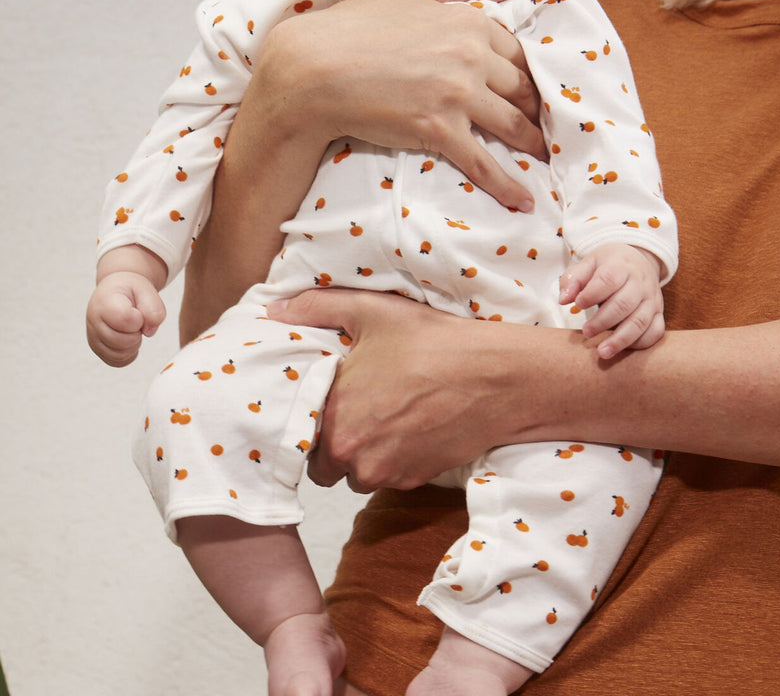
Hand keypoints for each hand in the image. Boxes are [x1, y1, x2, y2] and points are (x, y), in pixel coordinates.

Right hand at [86, 271, 166, 366]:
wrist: (115, 291)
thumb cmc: (129, 291)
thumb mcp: (146, 290)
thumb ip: (154, 308)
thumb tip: (149, 331)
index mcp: (105, 301)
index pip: (125, 320)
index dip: (139, 318)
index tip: (137, 310)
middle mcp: (94, 320)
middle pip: (123, 341)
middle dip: (137, 332)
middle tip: (136, 320)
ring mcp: (93, 337)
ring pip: (119, 355)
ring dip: (134, 344)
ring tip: (132, 328)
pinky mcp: (97, 349)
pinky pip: (117, 361)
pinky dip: (128, 353)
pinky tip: (129, 338)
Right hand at [256, 0, 546, 211]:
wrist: (314, 69)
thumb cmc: (355, 25)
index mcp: (469, 21)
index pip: (517, 52)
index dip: (530, 74)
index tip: (538, 91)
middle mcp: (471, 57)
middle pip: (522, 89)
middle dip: (538, 110)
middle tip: (550, 126)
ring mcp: (457, 96)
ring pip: (511, 125)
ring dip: (532, 144)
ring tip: (546, 157)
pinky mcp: (439, 130)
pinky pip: (483, 162)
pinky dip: (506, 183)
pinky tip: (523, 199)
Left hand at [266, 289, 514, 491]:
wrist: (496, 378)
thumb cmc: (433, 342)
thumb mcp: (372, 311)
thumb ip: (317, 307)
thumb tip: (275, 310)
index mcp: (336, 417)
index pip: (300, 437)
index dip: (312, 420)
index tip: (330, 403)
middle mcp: (355, 455)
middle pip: (326, 464)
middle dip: (337, 442)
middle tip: (359, 408)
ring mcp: (387, 472)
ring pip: (358, 474)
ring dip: (366, 455)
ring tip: (388, 416)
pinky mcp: (416, 480)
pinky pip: (391, 477)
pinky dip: (396, 459)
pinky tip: (412, 426)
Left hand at [559, 244, 664, 359]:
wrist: (639, 261)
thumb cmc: (609, 265)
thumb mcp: (589, 263)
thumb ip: (573, 279)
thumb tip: (563, 300)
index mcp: (621, 266)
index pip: (608, 279)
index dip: (592, 294)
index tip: (578, 304)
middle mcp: (640, 283)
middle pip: (623, 304)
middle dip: (603, 322)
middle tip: (586, 332)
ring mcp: (652, 299)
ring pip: (640, 321)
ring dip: (620, 339)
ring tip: (602, 352)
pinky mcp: (659, 313)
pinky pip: (655, 331)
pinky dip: (641, 343)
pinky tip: (623, 349)